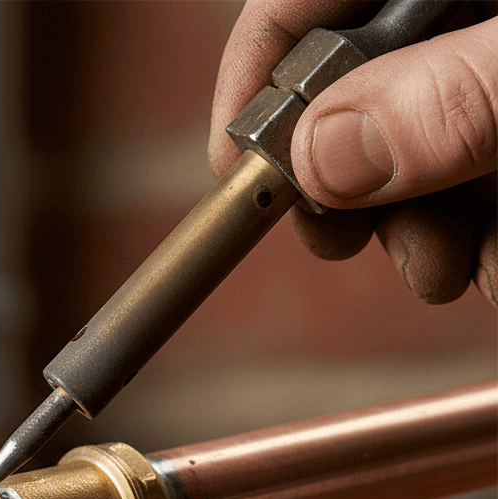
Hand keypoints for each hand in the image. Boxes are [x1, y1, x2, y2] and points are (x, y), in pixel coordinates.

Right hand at [209, 1, 496, 305]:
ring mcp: (491, 71)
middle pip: (350, 91)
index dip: (250, 82)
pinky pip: (470, 180)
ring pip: (410, 151)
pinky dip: (473, 236)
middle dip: (343, 186)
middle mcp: (464, 10)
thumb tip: (322, 154)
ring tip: (444, 268)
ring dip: (413, 231)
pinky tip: (490, 262)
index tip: (231, 172)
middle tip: (343, 238)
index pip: (300, 0)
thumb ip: (443, 98)